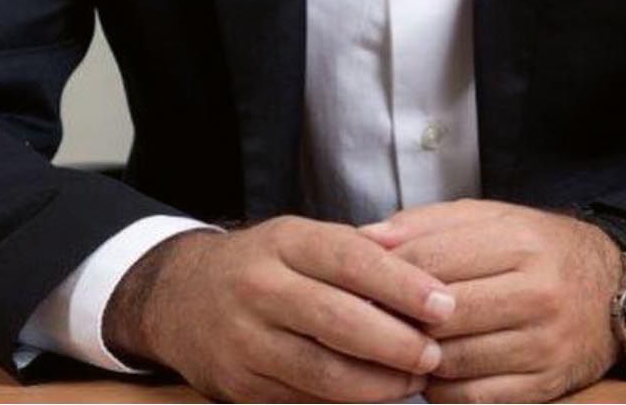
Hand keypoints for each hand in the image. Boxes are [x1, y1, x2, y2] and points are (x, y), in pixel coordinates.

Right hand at [103, 216, 456, 401]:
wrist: (180, 297)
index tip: (444, 303)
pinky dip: (346, 401)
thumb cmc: (261, 264)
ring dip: (378, 382)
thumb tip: (414, 253)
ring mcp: (245, 340)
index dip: (402, 285)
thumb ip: (355, 248)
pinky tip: (377, 394)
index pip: (350, 259)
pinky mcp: (239, 385)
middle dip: (396, 342)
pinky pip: (302, 398)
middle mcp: (260, 287)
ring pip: (321, 370)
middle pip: (338, 320)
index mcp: (284, 241)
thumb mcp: (299, 237)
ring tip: (415, 378)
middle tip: (436, 351)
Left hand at [358, 200, 621, 402]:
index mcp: (519, 241)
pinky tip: (432, 370)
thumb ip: (428, 224)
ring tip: (398, 343)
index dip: (387, 271)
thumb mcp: (491, 218)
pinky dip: (441, 390)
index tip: (360, 277)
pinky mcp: (545, 387)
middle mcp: (537, 293)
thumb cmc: (538, 248)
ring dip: (415, 356)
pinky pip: (474, 398)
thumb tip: (367, 239)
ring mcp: (544, 345)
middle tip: (368, 316)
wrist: (611, 291)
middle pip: (441, 313)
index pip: (433, 258)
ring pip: (453, 360)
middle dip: (397, 317)